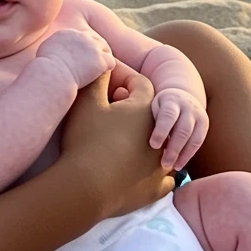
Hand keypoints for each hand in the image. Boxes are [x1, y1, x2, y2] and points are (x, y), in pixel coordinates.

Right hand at [36, 28, 113, 87]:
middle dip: (96, 47)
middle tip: (96, 59)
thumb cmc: (46, 70)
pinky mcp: (101, 59)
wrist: (54, 76)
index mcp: (68, 33)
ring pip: (105, 48)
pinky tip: (106, 74)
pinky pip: (111, 61)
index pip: (80, 35)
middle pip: (94, 38)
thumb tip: (53, 51)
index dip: (83, 45)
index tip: (82, 54)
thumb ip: (53, 48)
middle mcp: (81, 37)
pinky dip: (109, 67)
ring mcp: (92, 47)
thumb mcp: (45, 52)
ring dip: (104, 56)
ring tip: (103, 66)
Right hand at [60, 66, 174, 218]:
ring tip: (124, 140)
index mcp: (146, 109)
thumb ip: (99, 76)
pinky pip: (164, 177)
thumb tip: (105, 62)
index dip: (123, 79)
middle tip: (110, 110)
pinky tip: (142, 169)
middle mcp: (161, 135)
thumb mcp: (87, 100)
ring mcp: (161, 165)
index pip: (140, 84)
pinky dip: (154, 171)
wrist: (86, 187)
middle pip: (151, 113)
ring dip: (146, 140)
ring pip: (161, 146)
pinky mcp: (156, 188)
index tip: (107, 84)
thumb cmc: (86, 139)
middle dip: (133, 108)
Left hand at [150, 88, 207, 170]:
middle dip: (174, 148)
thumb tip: (143, 143)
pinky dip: (188, 155)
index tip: (153, 145)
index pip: (168, 116)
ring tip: (172, 167)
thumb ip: (151, 120)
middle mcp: (188, 108)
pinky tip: (179, 164)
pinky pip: (198, 143)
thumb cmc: (160, 105)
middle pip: (183, 130)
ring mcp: (199, 116)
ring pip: (193, 138)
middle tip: (164, 163)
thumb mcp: (153, 105)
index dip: (161, 131)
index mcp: (172, 101)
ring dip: (183, 155)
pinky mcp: (204, 125)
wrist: (182, 96)